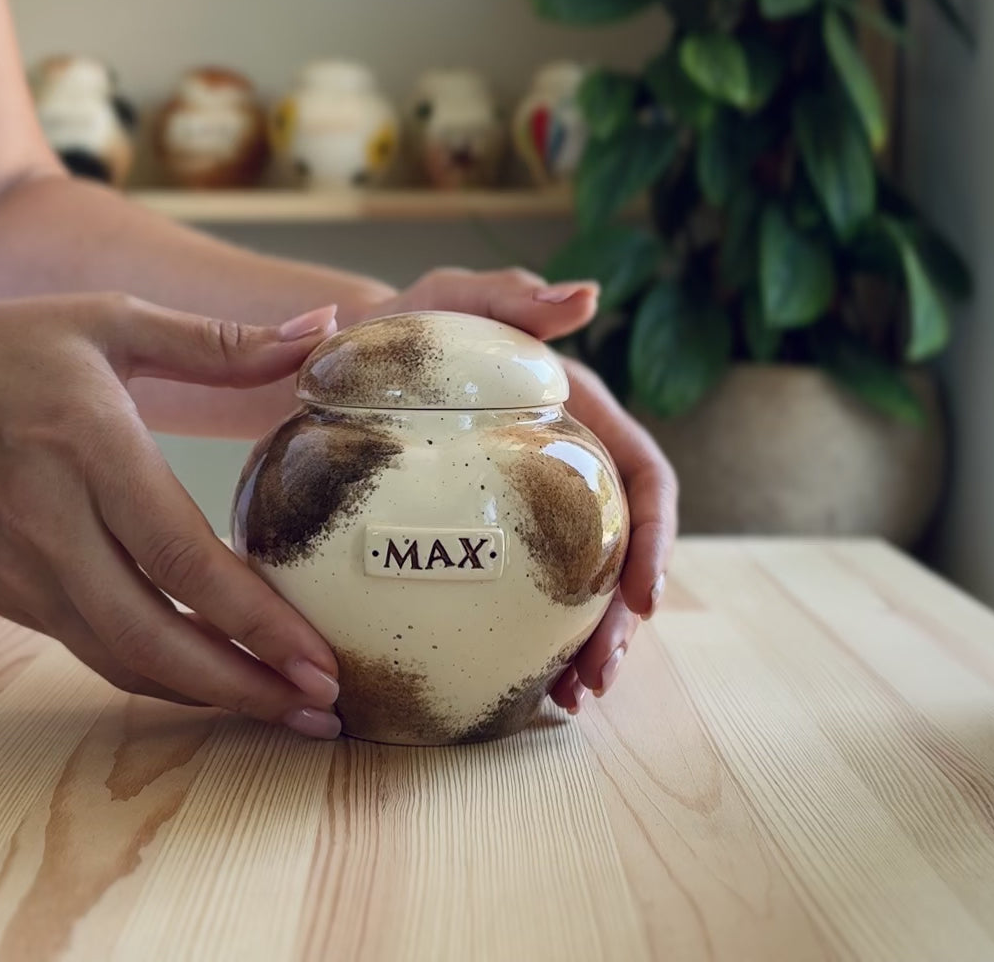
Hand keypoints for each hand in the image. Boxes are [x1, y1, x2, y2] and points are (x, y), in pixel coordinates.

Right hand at [0, 293, 348, 738]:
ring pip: (128, 662)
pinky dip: (160, 676)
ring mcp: (27, 576)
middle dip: (247, 686)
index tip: (321, 658)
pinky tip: (211, 676)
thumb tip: (324, 329)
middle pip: (159, 640)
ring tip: (283, 708)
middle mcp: (56, 530)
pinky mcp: (12, 599)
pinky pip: (98, 653)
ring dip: (209, 695)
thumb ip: (218, 341)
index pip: (183, 559)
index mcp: (90, 451)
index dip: (257, 620)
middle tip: (323, 707)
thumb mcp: (107, 322)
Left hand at [356, 268, 678, 709]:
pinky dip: (521, 641)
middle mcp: (561, 469)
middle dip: (619, 620)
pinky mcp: (480, 538)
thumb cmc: (401, 326)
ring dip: (580, 646)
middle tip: (595, 678)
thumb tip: (590, 296)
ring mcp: (524, 509)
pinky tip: (513, 685)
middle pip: (614, 551)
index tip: (645, 597)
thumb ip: (513, 295)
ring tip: (565, 699)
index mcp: (576, 417)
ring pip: (573, 586)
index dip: (655, 538)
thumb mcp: (450, 298)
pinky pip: (512, 597)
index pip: (640, 477)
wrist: (338, 366)